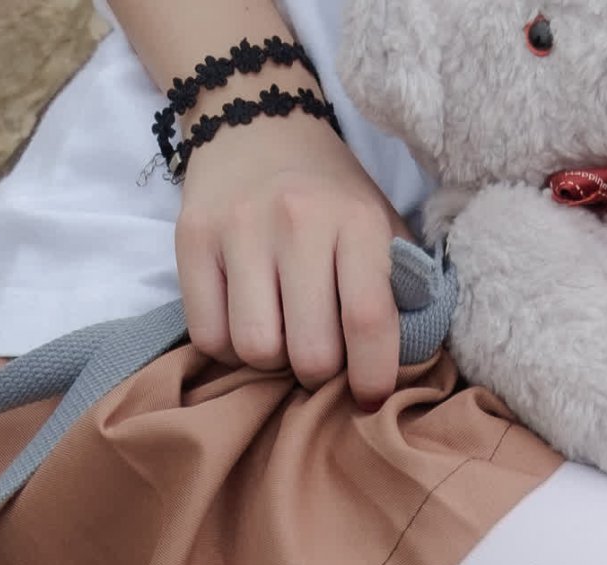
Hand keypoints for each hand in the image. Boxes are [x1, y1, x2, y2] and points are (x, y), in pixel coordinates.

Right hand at [172, 112, 407, 406]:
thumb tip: (414, 362)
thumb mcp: (380, 225)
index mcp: (357, 220)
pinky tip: (245, 320)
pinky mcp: (192, 240)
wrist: (258, 122)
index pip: (368, 320)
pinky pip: (208, 336)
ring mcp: (239, 229)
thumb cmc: (330, 194)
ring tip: (281, 334)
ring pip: (255, 350)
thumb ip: (402, 287)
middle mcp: (297, 220)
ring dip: (272, 362)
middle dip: (320, 374)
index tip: (369, 399)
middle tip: (321, 355)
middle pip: (309, 352)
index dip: (372, 377)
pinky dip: (228, 348)